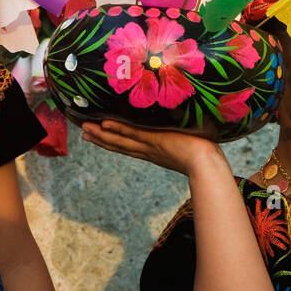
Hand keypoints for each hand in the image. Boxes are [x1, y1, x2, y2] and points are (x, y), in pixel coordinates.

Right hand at [80, 119, 223, 176]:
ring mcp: (150, 145)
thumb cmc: (205, 156)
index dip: (111, 141)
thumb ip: (182, 139)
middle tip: (83, 132)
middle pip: (119, 144)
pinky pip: (134, 133)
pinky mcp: (155, 140)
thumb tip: (186, 130)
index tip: (97, 135)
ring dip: (102, 135)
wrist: (208, 165)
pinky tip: (105, 124)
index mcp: (153, 152)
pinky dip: (119, 129)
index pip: (128, 145)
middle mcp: (147, 150)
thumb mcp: (188, 145)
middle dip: (100, 139)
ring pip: (121, 139)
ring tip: (85, 129)